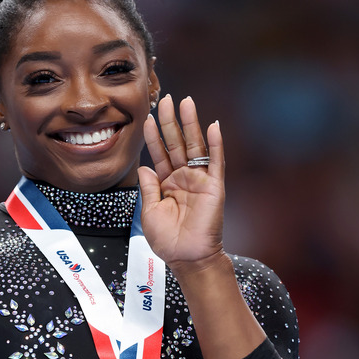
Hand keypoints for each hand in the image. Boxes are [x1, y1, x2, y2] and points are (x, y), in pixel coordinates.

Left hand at [137, 95, 226, 273]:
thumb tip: (143, 166)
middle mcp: (183, 178)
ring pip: (194, 146)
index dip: (153, 136)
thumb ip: (149, 188)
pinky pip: (215, 161)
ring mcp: (199, 180)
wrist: (188, 259)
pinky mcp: (215, 186)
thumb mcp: (150, 212)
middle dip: (171, 121)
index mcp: (167, 183)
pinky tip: (212, 125)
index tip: (147, 117)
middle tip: (166, 99)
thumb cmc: (169, 241)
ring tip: (186, 102)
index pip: (159, 153)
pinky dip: (215, 143)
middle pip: (176, 143)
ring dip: (190, 124)